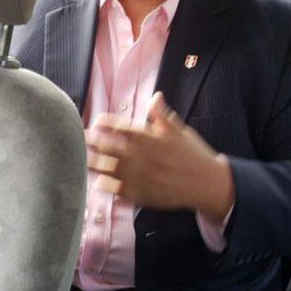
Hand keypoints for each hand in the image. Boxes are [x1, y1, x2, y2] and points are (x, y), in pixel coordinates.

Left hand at [86, 92, 234, 220]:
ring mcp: (143, 176)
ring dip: (95, 162)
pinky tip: (98, 181)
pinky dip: (108, 185)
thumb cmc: (194, 155)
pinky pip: (120, 189)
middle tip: (82, 137)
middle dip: (95, 141)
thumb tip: (155, 96)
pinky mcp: (144, 194)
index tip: (96, 121)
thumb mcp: (180, 131)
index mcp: (153, 138)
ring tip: (83, 157)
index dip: (107, 123)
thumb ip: (162, 115)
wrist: (207, 184)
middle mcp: (145, 157)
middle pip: (112, 147)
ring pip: (112, 168)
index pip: (123, 128)